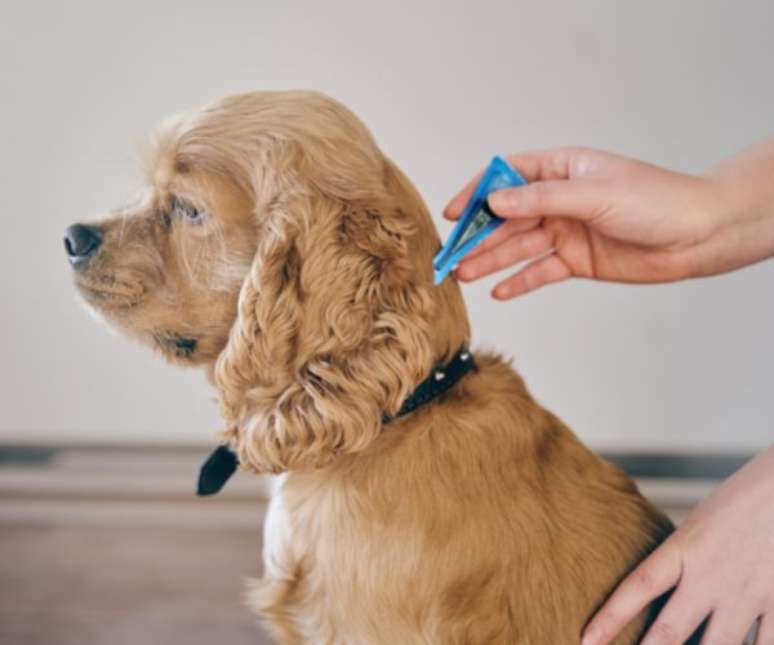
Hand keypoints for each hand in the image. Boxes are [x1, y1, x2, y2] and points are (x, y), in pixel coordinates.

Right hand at [443, 143, 773, 298]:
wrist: (697, 236)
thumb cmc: (655, 201)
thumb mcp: (592, 194)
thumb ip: (540, 198)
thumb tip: (494, 200)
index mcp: (562, 170)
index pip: (509, 177)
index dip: (478, 193)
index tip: (453, 212)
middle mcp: (560, 200)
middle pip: (508, 216)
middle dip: (478, 235)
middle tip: (450, 253)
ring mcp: (566, 231)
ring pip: (519, 246)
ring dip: (491, 260)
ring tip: (463, 274)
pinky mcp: (577, 260)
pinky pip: (540, 271)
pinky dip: (519, 281)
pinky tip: (498, 290)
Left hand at [582, 446, 773, 644]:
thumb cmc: (742, 501)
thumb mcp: (699, 525)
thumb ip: (682, 560)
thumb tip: (661, 589)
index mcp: (685, 548)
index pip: (638, 587)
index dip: (611, 617)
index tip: (587, 640)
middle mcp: (712, 575)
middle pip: (671, 630)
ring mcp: (748, 593)